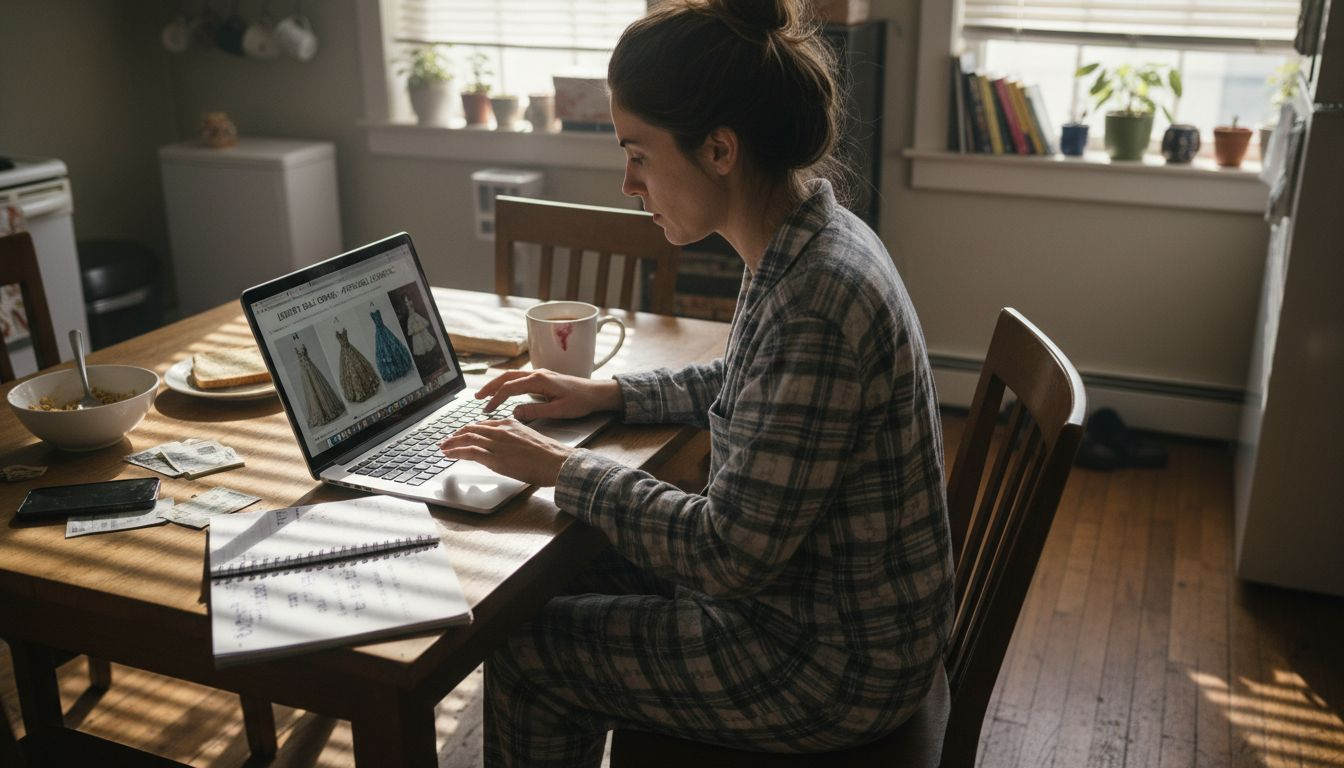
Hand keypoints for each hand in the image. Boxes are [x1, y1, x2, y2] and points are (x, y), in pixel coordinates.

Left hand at [439, 418, 569, 486]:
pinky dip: (456, 451)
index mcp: (510, 424)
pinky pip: (470, 451)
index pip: (484, 424)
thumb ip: (514, 440)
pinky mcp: (495, 457)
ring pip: (467, 438)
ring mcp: (497, 443)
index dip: (470, 429)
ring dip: (452, 443)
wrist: (556, 461)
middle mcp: (501, 430)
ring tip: (443, 447)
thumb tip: (507, 448)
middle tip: (447, 440)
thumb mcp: (529, 439)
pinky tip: (449, 454)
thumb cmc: (548, 455)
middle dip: (456, 434)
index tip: (462, 434)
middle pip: (472, 429)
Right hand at [475, 369, 622, 420]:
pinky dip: (507, 385)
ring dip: (497, 385)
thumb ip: (535, 411)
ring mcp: (540, 375)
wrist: (596, 393)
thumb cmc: (580, 401)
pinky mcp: (543, 379)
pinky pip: (520, 379)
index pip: (509, 388)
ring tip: (485, 395)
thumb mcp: (558, 411)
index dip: (495, 399)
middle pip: (506, 377)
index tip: (486, 409)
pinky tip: (504, 393)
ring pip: (512, 377)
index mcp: (539, 380)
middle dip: (490, 387)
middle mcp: (537, 374)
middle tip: (477, 398)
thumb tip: (514, 412)